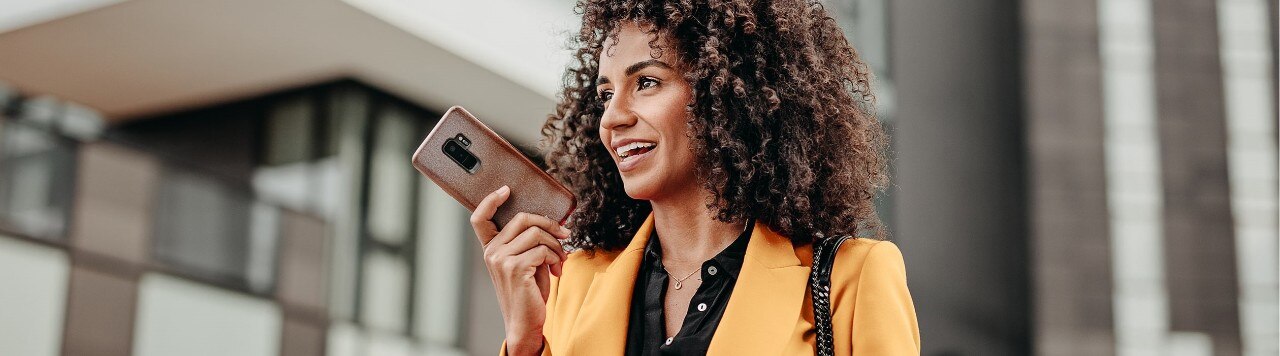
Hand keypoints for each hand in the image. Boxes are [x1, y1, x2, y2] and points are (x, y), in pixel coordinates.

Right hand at [469, 186, 570, 354]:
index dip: (491, 200)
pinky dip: (555, 258)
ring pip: (536, 233)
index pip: (480, 218)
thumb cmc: (527, 293)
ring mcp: (501, 259)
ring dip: (556, 245)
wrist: (525, 322)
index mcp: (491, 249)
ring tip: (560, 260)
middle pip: (522, 218)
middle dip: (549, 224)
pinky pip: (542, 249)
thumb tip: (552, 223)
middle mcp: (492, 252)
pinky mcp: (515, 268)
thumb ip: (529, 242)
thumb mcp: (525, 262)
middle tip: (565, 236)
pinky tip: (556, 271)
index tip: (507, 190)